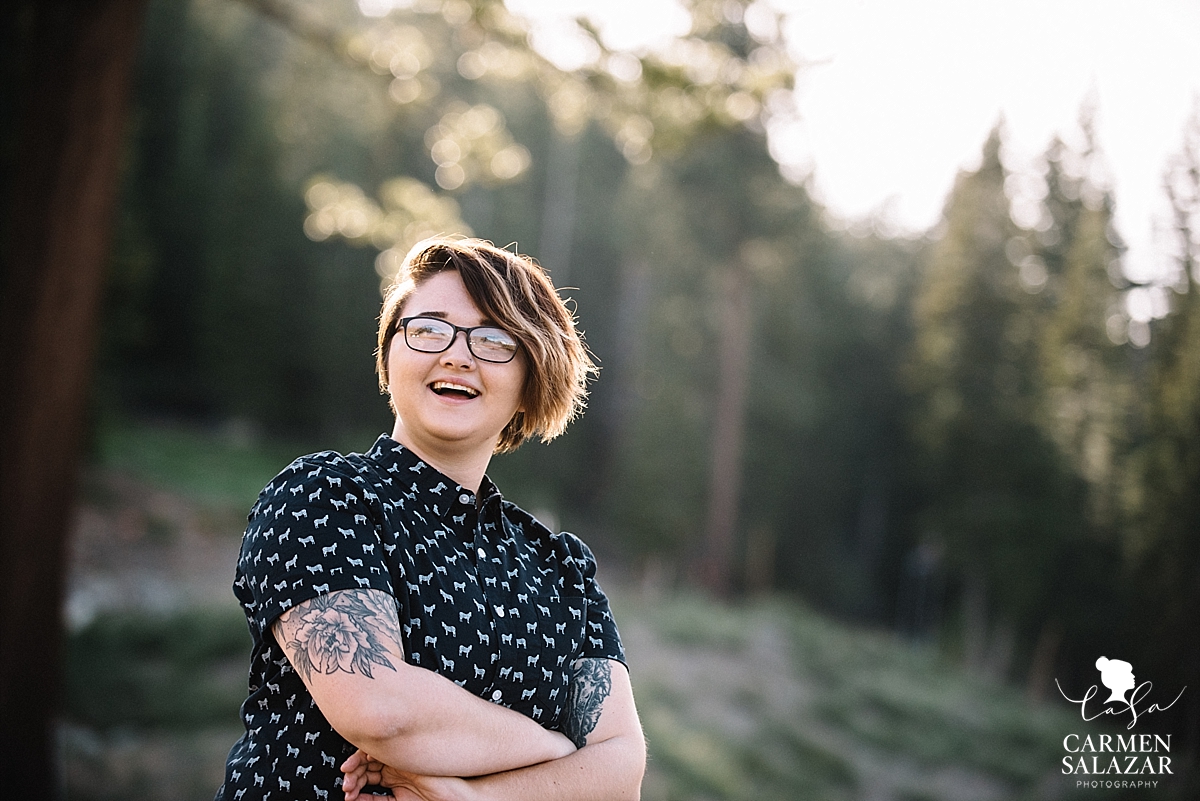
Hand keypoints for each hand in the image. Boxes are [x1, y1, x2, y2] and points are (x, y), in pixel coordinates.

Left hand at [342, 750, 473, 800]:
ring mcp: (398, 757)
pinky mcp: (404, 750)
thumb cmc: (435, 800)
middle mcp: (394, 767)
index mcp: (394, 779)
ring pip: (370, 755)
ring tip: (350, 779)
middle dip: (353, 777)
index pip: (368, 778)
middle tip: (347, 788)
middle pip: (366, 766)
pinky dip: (369, 753)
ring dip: (356, 766)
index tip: (348, 796)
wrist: (457, 794)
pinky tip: (362, 763)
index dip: (355, 787)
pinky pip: (383, 747)